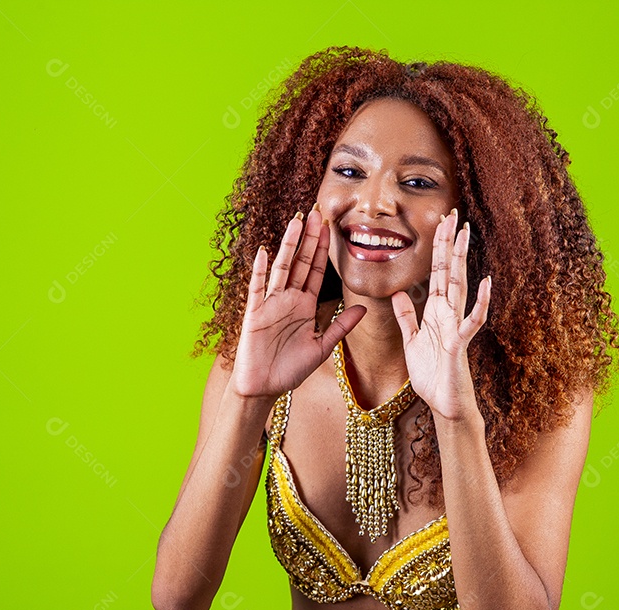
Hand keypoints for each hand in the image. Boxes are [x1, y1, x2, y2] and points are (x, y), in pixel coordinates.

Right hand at [229, 205, 366, 399]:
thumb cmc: (290, 369)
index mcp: (304, 305)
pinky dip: (260, 271)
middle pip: (300, 263)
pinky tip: (265, 252)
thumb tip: (364, 307)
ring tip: (296, 221)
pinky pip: (257, 289)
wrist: (264, 388)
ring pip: (281, 268)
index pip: (315, 271)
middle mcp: (288, 300)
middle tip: (315, 212)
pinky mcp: (254, 314)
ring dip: (288, 245)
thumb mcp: (322, 347)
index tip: (329, 227)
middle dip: (308, 238)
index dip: (322, 250)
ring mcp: (270, 304)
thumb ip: (341, 326)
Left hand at [391, 208, 491, 420]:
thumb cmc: (432, 375)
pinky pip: (472, 321)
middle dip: (449, 244)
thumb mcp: (412, 341)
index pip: (435, 273)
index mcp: (435, 311)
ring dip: (462, 261)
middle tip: (452, 214)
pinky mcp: (460, 344)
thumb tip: (400, 293)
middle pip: (448, 271)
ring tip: (465, 235)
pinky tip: (487, 283)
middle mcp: (448, 313)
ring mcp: (456, 326)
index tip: (440, 222)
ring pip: (460, 287)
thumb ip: (407, 317)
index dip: (437, 248)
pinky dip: (481, 303)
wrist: (444, 405)